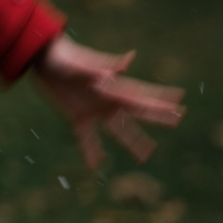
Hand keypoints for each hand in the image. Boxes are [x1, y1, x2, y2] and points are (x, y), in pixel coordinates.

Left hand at [31, 34, 184, 168]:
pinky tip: (95, 165)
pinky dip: (90, 151)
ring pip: (116, 131)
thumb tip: (130, 59)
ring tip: (145, 157)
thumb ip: (104, 65)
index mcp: (111, 88)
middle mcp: (106, 100)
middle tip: (176, 123)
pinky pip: (86, 137)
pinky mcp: (74, 115)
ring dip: (131, 143)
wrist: (41, 57)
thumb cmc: (63, 57)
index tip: (181, 105)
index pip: (142, 99)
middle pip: (135, 115)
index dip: (162, 104)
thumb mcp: (82, 64)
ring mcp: (91, 109)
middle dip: (156, 120)